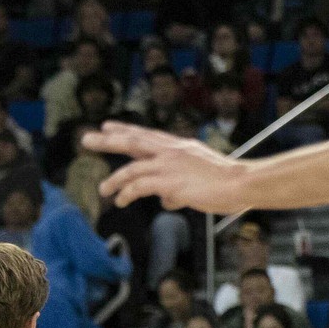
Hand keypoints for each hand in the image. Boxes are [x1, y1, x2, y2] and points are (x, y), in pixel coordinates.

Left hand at [82, 122, 256, 211]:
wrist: (242, 183)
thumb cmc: (228, 183)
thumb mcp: (201, 179)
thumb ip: (179, 189)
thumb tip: (166, 200)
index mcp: (179, 146)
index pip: (146, 135)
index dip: (125, 130)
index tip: (108, 126)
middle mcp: (171, 151)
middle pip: (132, 142)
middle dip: (107, 140)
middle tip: (87, 139)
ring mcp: (169, 165)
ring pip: (131, 168)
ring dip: (114, 180)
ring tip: (103, 190)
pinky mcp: (169, 182)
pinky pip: (139, 187)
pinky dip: (127, 194)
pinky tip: (121, 201)